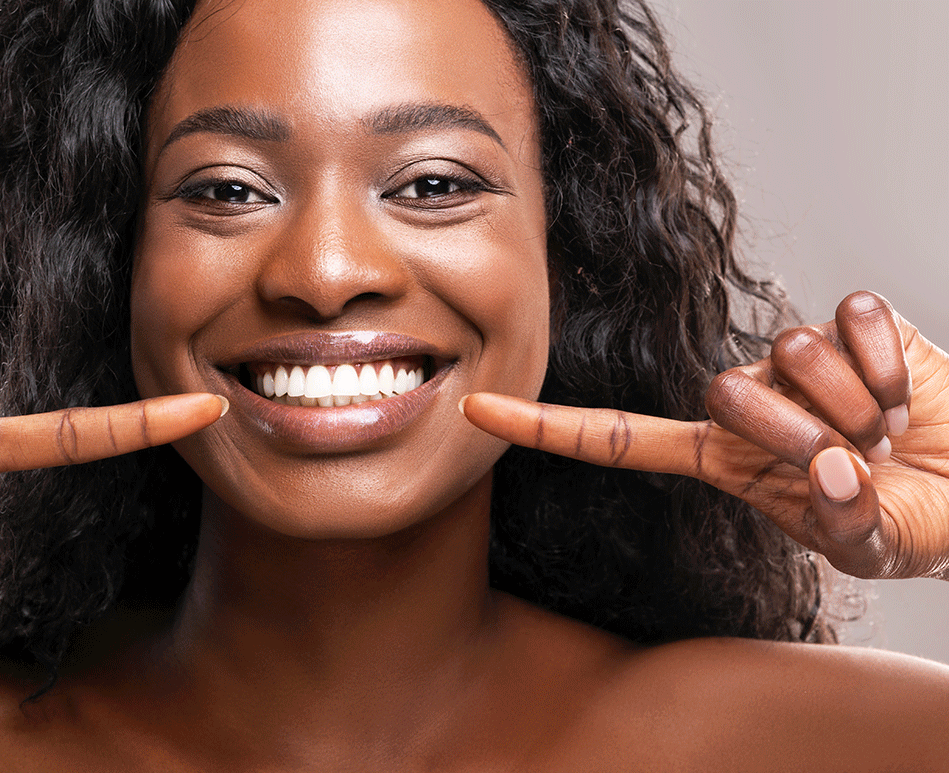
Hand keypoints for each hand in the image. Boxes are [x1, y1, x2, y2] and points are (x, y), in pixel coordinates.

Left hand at [462, 291, 948, 580]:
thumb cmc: (910, 520)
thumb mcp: (869, 545)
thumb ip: (843, 522)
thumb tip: (831, 470)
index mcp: (723, 458)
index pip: (616, 438)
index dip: (546, 427)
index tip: (475, 411)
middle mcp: (748, 398)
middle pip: (723, 390)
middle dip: (795, 433)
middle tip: (851, 456)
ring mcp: (796, 356)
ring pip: (790, 351)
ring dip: (853, 405)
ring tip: (883, 429)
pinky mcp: (853, 321)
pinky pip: (851, 319)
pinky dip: (890, 365)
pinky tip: (905, 391)